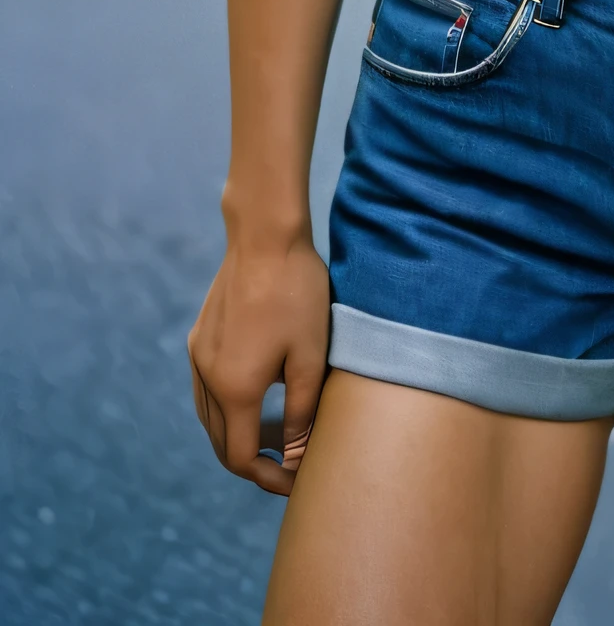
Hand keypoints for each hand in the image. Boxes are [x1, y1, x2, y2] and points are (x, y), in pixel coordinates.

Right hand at [188, 233, 329, 496]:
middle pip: (222, 444)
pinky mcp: (199, 337)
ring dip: (239, 434)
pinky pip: (207, 388)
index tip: (297, 482)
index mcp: (234, 390)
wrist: (265, 236)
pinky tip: (259, 393)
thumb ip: (301, 413)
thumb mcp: (311, 358)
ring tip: (279, 430)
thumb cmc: (297, 294)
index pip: (242, 458)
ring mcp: (198, 356)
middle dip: (254, 461)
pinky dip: (228, 406)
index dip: (269, 479)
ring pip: (210, 418)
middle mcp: (207, 378)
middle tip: (291, 461)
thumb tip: (294, 456)